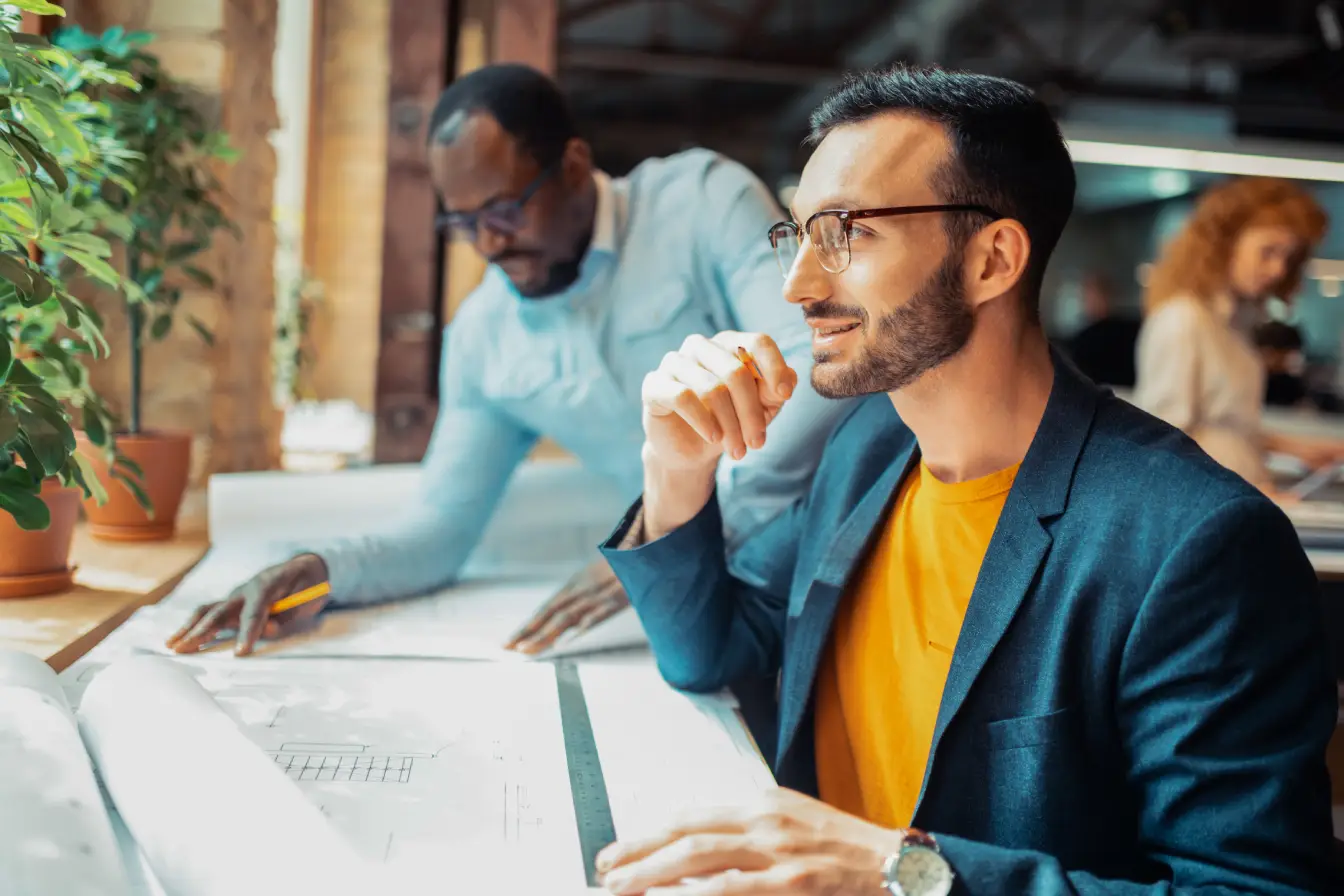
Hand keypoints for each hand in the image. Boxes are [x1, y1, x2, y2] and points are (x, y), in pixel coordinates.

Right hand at [165, 553, 330, 656]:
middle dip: (202, 632)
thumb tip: (267, 630)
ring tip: (171, 645)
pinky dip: (193, 626)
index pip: (254, 613)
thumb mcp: (307, 599)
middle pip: (220, 612)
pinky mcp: (233, 603)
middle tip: (185, 649)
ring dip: (189, 628)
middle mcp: (245, 591)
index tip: (239, 652)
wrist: (303, 566)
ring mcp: (236, 596)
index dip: (247, 633)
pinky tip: (179, 639)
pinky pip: (210, 613)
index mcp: (266, 587)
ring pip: (208, 610)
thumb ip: (287, 615)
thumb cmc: (307, 584)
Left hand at [504, 557, 628, 654]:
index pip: (546, 609)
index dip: (527, 626)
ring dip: (543, 635)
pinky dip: (577, 629)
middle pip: (548, 614)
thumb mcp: (599, 575)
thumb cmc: (624, 562)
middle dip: (526, 633)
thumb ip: (584, 593)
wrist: (646, 545)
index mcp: (575, 585)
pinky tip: (564, 643)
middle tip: (506, 648)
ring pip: (564, 618)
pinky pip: (594, 617)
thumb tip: (572, 616)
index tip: (511, 642)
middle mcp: (580, 590)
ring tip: (526, 650)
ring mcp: (596, 595)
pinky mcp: (615, 599)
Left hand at [596, 788, 901, 894]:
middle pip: (686, 832)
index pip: (693, 815)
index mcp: (764, 804)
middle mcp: (766, 821)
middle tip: (605, 870)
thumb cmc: (849, 850)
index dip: (651, 832)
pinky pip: (733, 888)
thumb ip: (753, 832)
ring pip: (699, 856)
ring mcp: (779, 852)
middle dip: (638, 851)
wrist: (898, 866)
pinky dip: (695, 894)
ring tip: (621, 888)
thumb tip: (706, 846)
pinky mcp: (793, 883)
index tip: (621, 850)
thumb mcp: (796, 825)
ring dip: (653, 872)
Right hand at [641, 332, 796, 472]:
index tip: (785, 396)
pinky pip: (683, 396)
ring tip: (737, 450)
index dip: (774, 368)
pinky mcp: (654, 384)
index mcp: (729, 345)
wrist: (690, 450)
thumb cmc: (729, 422)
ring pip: (712, 388)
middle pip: (736, 370)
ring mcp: (674, 362)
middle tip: (757, 443)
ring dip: (730, 425)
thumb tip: (790, 378)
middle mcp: (700, 346)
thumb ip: (775, 392)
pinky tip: (713, 438)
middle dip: (751, 413)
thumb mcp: (760, 409)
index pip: (757, 342)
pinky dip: (703, 421)